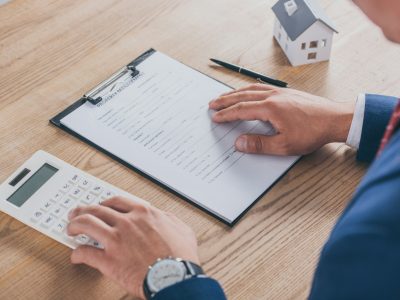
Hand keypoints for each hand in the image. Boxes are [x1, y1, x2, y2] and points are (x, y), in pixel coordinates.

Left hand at [67, 197, 198, 298]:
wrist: (175, 277)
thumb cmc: (180, 255)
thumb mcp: (181, 228)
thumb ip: (168, 219)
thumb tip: (163, 217)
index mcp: (143, 213)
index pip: (117, 201)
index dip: (104, 203)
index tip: (100, 206)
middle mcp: (127, 222)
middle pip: (97, 210)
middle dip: (83, 210)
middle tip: (77, 213)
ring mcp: (116, 240)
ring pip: (86, 225)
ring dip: (75, 225)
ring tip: (70, 229)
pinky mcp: (109, 260)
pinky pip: (86, 253)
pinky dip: (77, 253)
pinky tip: (76, 255)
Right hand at [209, 84, 354, 155]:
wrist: (335, 119)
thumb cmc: (312, 132)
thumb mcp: (284, 145)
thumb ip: (259, 144)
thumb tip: (239, 143)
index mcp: (270, 108)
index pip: (241, 110)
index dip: (226, 114)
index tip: (215, 117)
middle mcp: (273, 96)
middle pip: (243, 96)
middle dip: (225, 100)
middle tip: (213, 103)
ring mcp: (280, 92)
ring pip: (251, 89)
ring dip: (236, 92)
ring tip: (225, 96)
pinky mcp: (287, 92)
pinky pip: (262, 87)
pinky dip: (250, 88)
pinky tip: (249, 91)